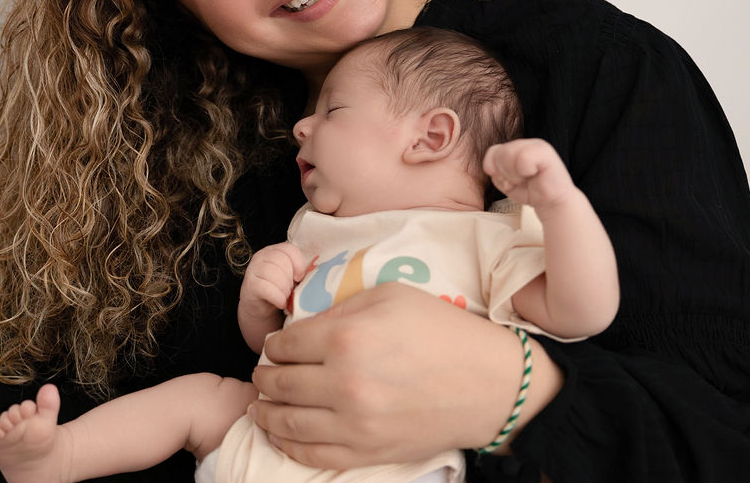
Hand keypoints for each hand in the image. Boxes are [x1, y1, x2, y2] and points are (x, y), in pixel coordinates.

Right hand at [240, 242, 307, 320]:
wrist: (260, 308)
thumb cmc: (280, 290)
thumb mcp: (291, 276)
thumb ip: (300, 270)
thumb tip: (314, 272)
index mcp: (275, 250)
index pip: (290, 249)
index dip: (299, 264)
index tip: (300, 278)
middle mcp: (262, 255)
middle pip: (282, 261)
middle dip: (290, 279)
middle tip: (291, 290)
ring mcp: (254, 269)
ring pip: (274, 273)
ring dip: (285, 289)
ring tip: (286, 296)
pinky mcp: (250, 285)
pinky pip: (267, 288)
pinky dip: (278, 297)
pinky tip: (281, 303)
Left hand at [250, 283, 561, 468]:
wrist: (488, 382)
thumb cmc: (441, 330)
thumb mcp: (389, 295)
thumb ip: (340, 309)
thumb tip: (303, 327)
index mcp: (346, 338)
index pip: (283, 345)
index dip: (273, 345)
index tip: (275, 346)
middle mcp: (343, 384)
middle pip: (278, 384)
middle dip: (264, 378)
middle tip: (263, 374)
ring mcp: (354, 425)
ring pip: (286, 423)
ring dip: (265, 413)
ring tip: (261, 405)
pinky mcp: (367, 453)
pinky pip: (311, 455)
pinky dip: (288, 445)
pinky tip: (281, 433)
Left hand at [483, 138, 580, 210]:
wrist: (552, 203)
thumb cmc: (529, 191)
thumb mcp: (505, 182)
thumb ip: (495, 172)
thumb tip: (493, 169)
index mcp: (514, 147)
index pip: (492, 152)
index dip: (495, 169)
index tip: (509, 180)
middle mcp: (524, 143)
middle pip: (499, 154)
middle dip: (506, 174)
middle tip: (520, 180)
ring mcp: (536, 145)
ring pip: (508, 154)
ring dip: (515, 174)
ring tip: (527, 178)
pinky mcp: (545, 151)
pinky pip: (523, 158)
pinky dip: (525, 171)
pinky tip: (534, 175)